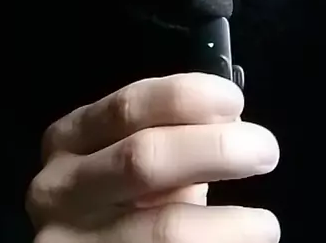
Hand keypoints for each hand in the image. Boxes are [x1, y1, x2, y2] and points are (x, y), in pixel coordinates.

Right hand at [27, 72, 279, 241]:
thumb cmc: (118, 202)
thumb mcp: (124, 160)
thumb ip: (166, 140)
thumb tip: (230, 125)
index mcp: (68, 140)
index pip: (129, 106)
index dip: (186, 97)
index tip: (235, 102)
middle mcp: (59, 189)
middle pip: (144, 159)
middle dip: (215, 149)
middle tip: (266, 150)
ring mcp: (68, 242)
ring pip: (164, 229)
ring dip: (230, 224)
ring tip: (266, 224)